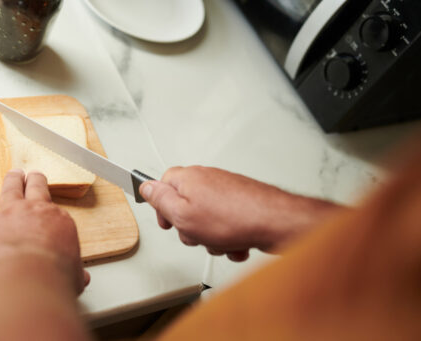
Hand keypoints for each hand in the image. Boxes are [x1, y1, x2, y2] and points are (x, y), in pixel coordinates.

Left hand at [0, 169, 89, 293]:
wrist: (27, 280)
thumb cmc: (53, 277)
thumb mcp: (73, 275)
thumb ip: (74, 272)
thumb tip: (81, 278)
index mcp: (59, 220)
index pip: (55, 212)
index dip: (51, 213)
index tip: (49, 214)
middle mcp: (36, 211)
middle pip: (36, 186)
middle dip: (35, 180)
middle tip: (34, 175)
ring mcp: (11, 214)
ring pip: (11, 188)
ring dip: (13, 181)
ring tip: (13, 176)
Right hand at [139, 166, 342, 260]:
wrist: (275, 222)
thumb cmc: (233, 218)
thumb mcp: (182, 214)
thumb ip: (159, 200)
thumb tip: (145, 187)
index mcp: (188, 177)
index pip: (162, 184)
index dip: (162, 207)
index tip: (168, 222)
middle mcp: (207, 179)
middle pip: (185, 205)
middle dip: (190, 227)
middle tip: (198, 234)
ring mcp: (226, 190)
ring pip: (207, 218)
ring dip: (212, 236)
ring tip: (222, 241)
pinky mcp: (242, 203)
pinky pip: (227, 224)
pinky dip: (230, 237)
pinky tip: (237, 243)